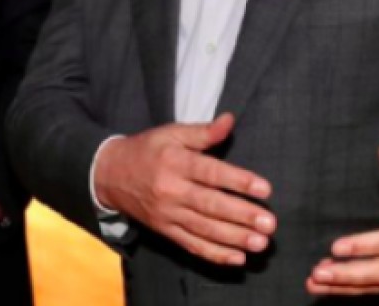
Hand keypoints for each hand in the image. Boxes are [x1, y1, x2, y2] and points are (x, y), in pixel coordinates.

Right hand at [94, 113, 274, 266]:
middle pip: (211, 205)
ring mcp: (168, 214)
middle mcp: (171, 191)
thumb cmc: (147, 150)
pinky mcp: (165, 231)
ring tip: (260, 242)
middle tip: (269, 224)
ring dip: (234, 238)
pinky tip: (237, 258)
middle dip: (242, 216)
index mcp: (175, 162)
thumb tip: (230, 120)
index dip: (239, 181)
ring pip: (204, 229)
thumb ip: (203, 132)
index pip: (211, 173)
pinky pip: (191, 245)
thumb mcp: (171, 133)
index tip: (264, 189)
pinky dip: (215, 254)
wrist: (109, 175)